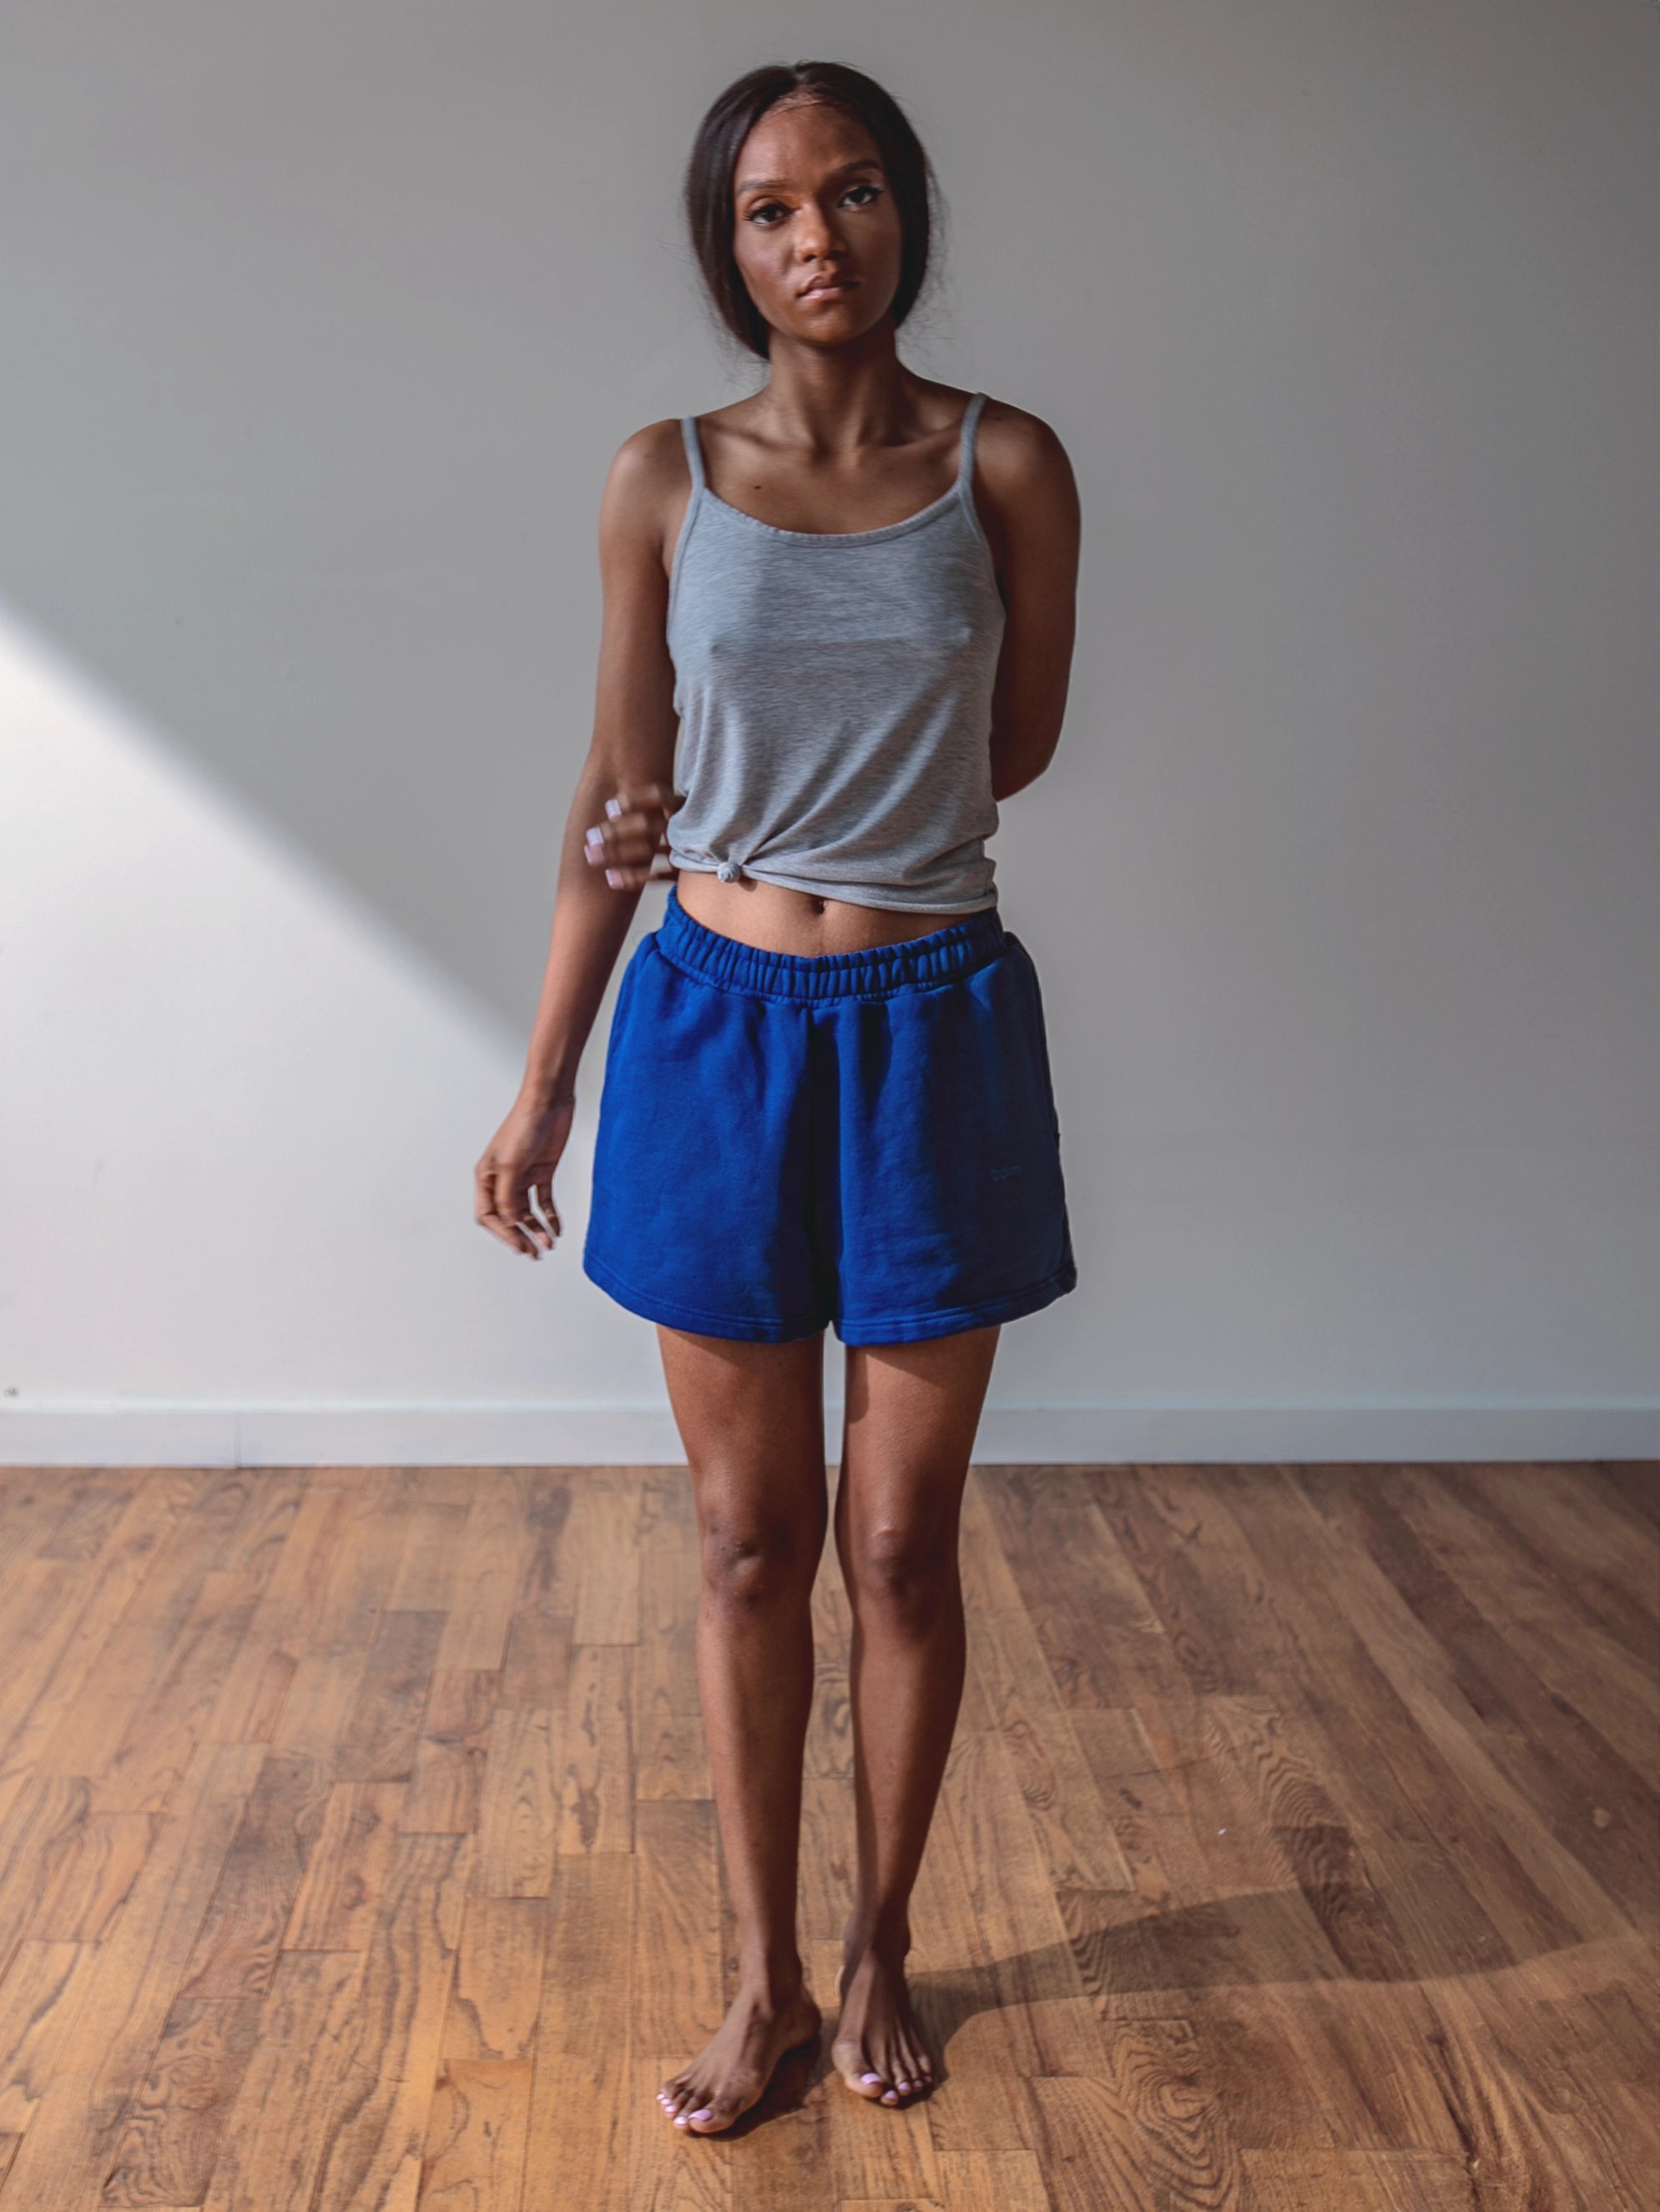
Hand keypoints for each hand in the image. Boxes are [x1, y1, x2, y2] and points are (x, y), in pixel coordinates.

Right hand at [474, 1093, 574, 1258]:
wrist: (549, 1102)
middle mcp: (502, 1179)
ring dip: (537, 1229)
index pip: (488, 1214)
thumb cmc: (524, 1126)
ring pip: (527, 1212)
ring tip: (549, 1245)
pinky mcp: (542, 1172)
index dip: (503, 1233)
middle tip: (534, 1254)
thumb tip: (511, 1224)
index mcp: (486, 1176)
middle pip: (508, 1217)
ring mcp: (522, 1176)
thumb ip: (508, 1197)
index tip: (519, 1246)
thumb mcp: (512, 1165)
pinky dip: (550, 1216)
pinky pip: (544, 1201)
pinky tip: (556, 1230)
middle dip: (520, 1236)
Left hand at [583, 779, 683, 889]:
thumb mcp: (678, 810)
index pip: (658, 796)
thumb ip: (653, 806)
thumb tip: (610, 806)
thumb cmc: (686, 830)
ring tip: (592, 858)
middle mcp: (685, 825)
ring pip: (648, 851)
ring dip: (617, 855)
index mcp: (682, 805)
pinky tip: (611, 879)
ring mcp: (687, 849)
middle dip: (615, 832)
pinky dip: (632, 878)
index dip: (634, 800)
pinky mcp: (685, 872)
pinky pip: (656, 876)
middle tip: (591, 838)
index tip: (608, 808)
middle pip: (647, 825)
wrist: (716, 857)